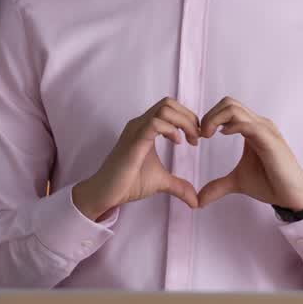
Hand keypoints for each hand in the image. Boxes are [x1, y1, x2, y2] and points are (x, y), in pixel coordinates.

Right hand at [72, 98, 199, 221]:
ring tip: (188, 140)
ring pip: (164, 108)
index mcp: (145, 127)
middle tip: (196, 137)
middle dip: (188, 116)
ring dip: (183, 121)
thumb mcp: (161, 182)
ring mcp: (136, 130)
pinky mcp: (134, 141)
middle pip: (169, 102)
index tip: (196, 137)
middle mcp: (140, 124)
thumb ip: (179, 186)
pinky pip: (154, 123)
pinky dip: (171, 129)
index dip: (188, 118)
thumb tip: (196, 200)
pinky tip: (177, 143)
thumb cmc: (129, 183)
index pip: (170, 107)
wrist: (107, 193)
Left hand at [196, 97, 302, 211]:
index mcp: (251, 129)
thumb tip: (199, 200)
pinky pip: (247, 124)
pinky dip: (231, 126)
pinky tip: (222, 135)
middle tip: (202, 135)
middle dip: (209, 115)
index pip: (227, 108)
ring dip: (215, 119)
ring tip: (207, 135)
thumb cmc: (269, 183)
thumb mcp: (237, 182)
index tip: (200, 137)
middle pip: (228, 103)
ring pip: (234, 109)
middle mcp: (258, 124)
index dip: (209, 118)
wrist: (292, 195)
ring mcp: (264, 130)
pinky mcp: (269, 140)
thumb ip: (218, 186)